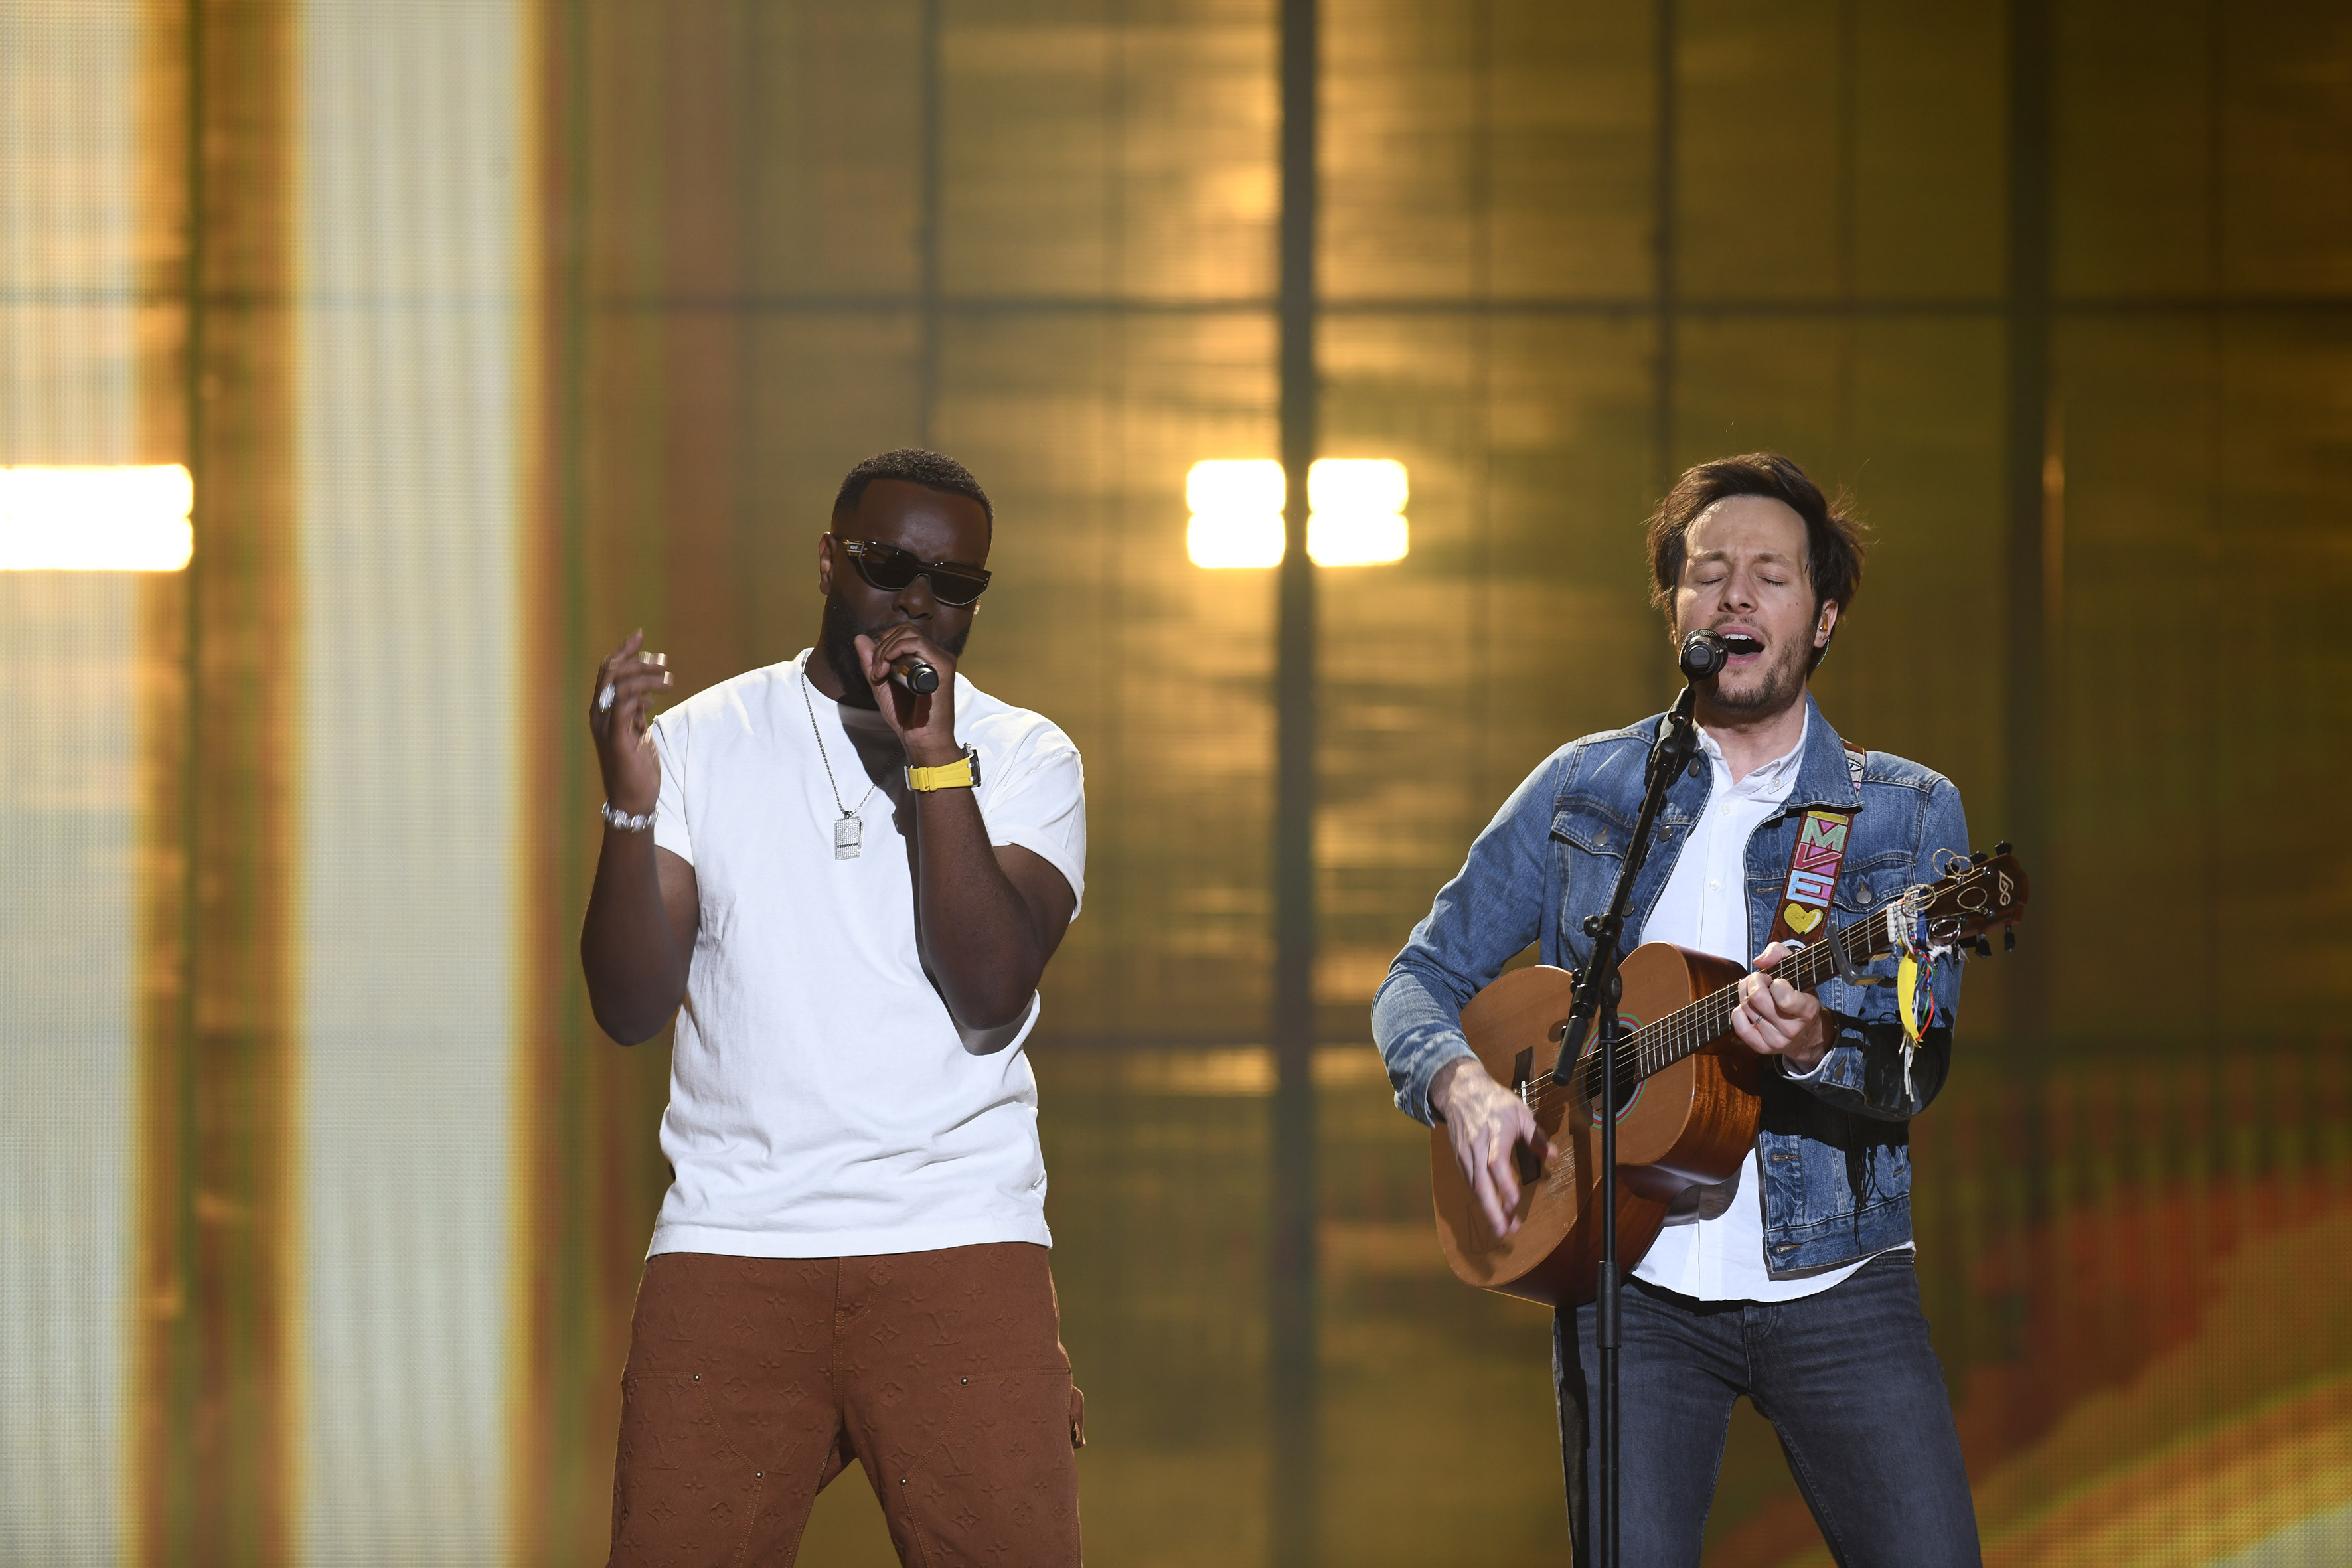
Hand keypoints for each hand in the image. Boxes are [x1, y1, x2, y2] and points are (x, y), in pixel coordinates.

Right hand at [590, 630, 671, 814]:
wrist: (633, 800)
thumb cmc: (636, 767)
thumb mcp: (637, 733)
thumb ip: (636, 712)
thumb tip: (645, 695)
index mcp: (602, 711)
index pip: (607, 671)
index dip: (623, 651)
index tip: (640, 635)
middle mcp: (599, 715)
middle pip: (610, 672)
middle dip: (636, 659)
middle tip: (662, 661)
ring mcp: (606, 727)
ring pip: (618, 685)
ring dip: (645, 676)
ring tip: (669, 680)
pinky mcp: (618, 739)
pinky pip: (624, 706)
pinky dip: (640, 695)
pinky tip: (656, 699)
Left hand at [855, 626, 960, 766]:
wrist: (918, 737)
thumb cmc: (905, 715)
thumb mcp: (881, 684)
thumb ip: (871, 661)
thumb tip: (860, 637)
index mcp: (923, 658)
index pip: (903, 634)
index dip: (883, 644)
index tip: (875, 669)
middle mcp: (934, 655)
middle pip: (905, 630)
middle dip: (883, 646)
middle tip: (876, 671)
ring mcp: (940, 659)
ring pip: (909, 634)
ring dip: (886, 650)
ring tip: (881, 673)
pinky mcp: (943, 666)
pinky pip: (918, 644)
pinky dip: (897, 650)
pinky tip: (888, 668)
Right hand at [1431, 1057, 1550, 1239]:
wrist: (1460, 1091)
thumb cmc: (1494, 1101)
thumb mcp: (1521, 1112)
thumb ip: (1536, 1137)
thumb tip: (1553, 1156)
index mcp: (1495, 1134)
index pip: (1497, 1162)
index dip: (1504, 1183)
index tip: (1515, 1201)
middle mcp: (1477, 1147)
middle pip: (1482, 1184)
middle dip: (1493, 1210)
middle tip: (1504, 1232)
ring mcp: (1466, 1154)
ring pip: (1475, 1187)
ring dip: (1488, 1209)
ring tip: (1503, 1227)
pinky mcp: (1461, 1158)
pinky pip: (1470, 1182)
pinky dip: (1481, 1197)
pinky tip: (1492, 1207)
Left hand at [1730, 942, 1828, 1071]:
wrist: (1806, 1033)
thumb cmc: (1800, 996)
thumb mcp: (1799, 970)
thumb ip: (1780, 954)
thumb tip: (1759, 961)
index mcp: (1807, 1009)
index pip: (1783, 996)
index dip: (1775, 982)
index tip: (1777, 980)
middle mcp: (1792, 1028)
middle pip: (1757, 998)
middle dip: (1753, 981)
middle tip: (1760, 979)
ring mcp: (1776, 1040)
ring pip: (1746, 1008)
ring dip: (1745, 994)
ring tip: (1756, 992)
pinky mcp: (1762, 1048)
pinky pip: (1739, 1026)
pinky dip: (1738, 1012)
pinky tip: (1748, 1008)